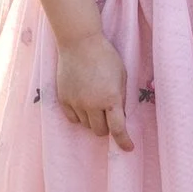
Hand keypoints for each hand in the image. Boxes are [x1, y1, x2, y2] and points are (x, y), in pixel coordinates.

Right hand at [53, 28, 134, 148]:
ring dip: (93, 120)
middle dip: (107, 127)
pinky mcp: (63, 99)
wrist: (79, 42)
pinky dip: (80, 116)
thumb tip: (119, 116)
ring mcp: (76, 103)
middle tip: (109, 115)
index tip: (129, 148)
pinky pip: (73, 119)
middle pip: (100, 131)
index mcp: (111, 98)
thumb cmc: (106, 56)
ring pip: (86, 125)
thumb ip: (121, 98)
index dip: (124, 141)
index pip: (118, 129)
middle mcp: (92, 104)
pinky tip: (83, 103)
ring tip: (95, 102)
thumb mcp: (122, 75)